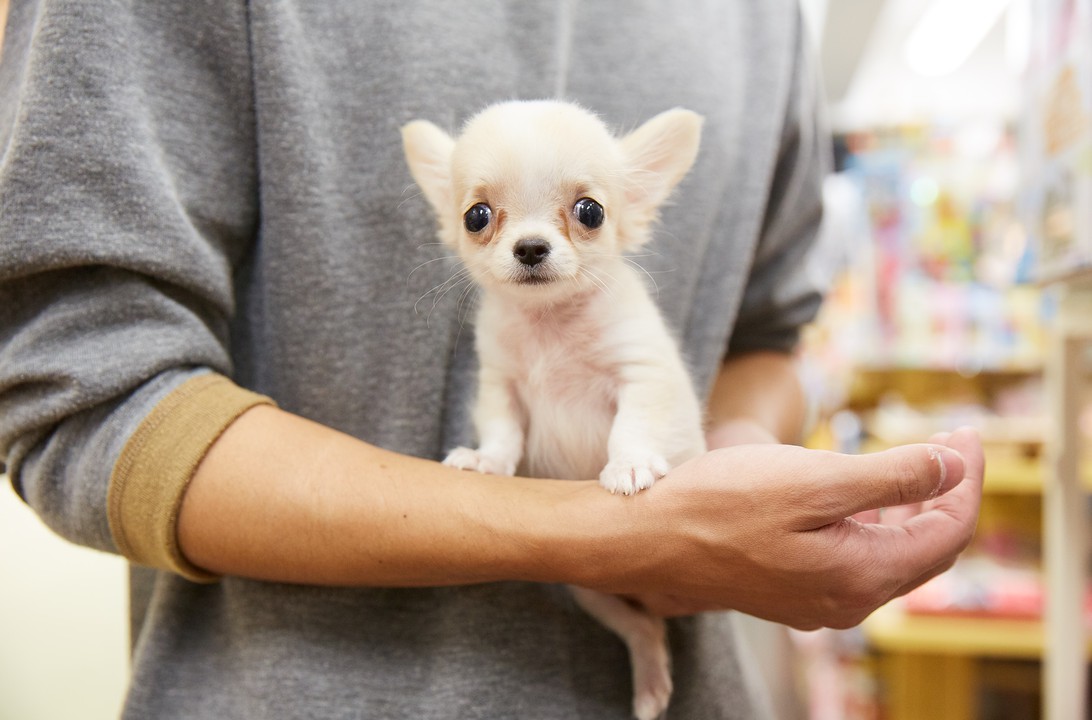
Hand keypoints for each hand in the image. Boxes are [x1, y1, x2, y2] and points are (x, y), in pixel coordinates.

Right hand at [594, 427, 982, 628]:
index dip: (965, 480)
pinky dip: (875, 522)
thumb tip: (951, 469)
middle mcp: (847, 599)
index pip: (946, 531)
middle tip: (952, 442)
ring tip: (918, 460)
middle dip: (947, 492)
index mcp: (861, 575)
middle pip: (925, 547)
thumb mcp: (813, 480)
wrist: (648, 538)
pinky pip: (856, 558)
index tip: (964, 434)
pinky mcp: (792, 588)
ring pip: (890, 553)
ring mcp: (818, 599)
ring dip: (912, 506)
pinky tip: (865, 495)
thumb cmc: (721, 503)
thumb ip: (892, 477)